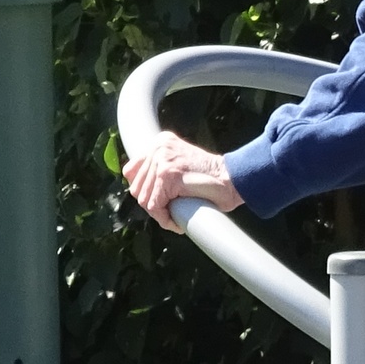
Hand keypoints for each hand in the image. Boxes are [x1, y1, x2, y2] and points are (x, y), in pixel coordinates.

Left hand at [125, 132, 242, 230]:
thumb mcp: (181, 165)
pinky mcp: (167, 175)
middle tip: (172, 211)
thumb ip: (160, 169)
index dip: (143, 190)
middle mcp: (159, 147)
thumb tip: (138, 188)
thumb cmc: (212, 179)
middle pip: (136, 186)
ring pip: (144, 198)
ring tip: (176, 216)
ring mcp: (162, 160)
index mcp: (161, 142)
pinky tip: (178, 221)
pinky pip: (154, 206)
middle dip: (152, 204)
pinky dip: (165, 219)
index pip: (131, 170)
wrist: (233, 180)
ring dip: (160, 213)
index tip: (160, 200)